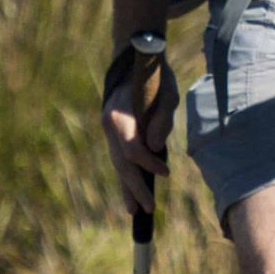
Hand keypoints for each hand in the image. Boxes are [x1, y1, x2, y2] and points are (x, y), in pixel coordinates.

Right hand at [101, 71, 174, 214]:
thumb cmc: (154, 77)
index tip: (165, 172)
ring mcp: (109, 131)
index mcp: (119, 117)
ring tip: (135, 211)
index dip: (149, 164)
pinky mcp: (114, 133)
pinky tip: (130, 193)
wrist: (134, 62)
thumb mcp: (166, 93)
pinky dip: (126, 175)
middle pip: (122, 164)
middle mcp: (109, 126)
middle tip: (147, 210)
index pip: (133, 150)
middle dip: (135, 188)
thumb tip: (156, 147)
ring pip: (118, 164)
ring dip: (127, 188)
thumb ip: (161, 119)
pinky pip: (119, 158)